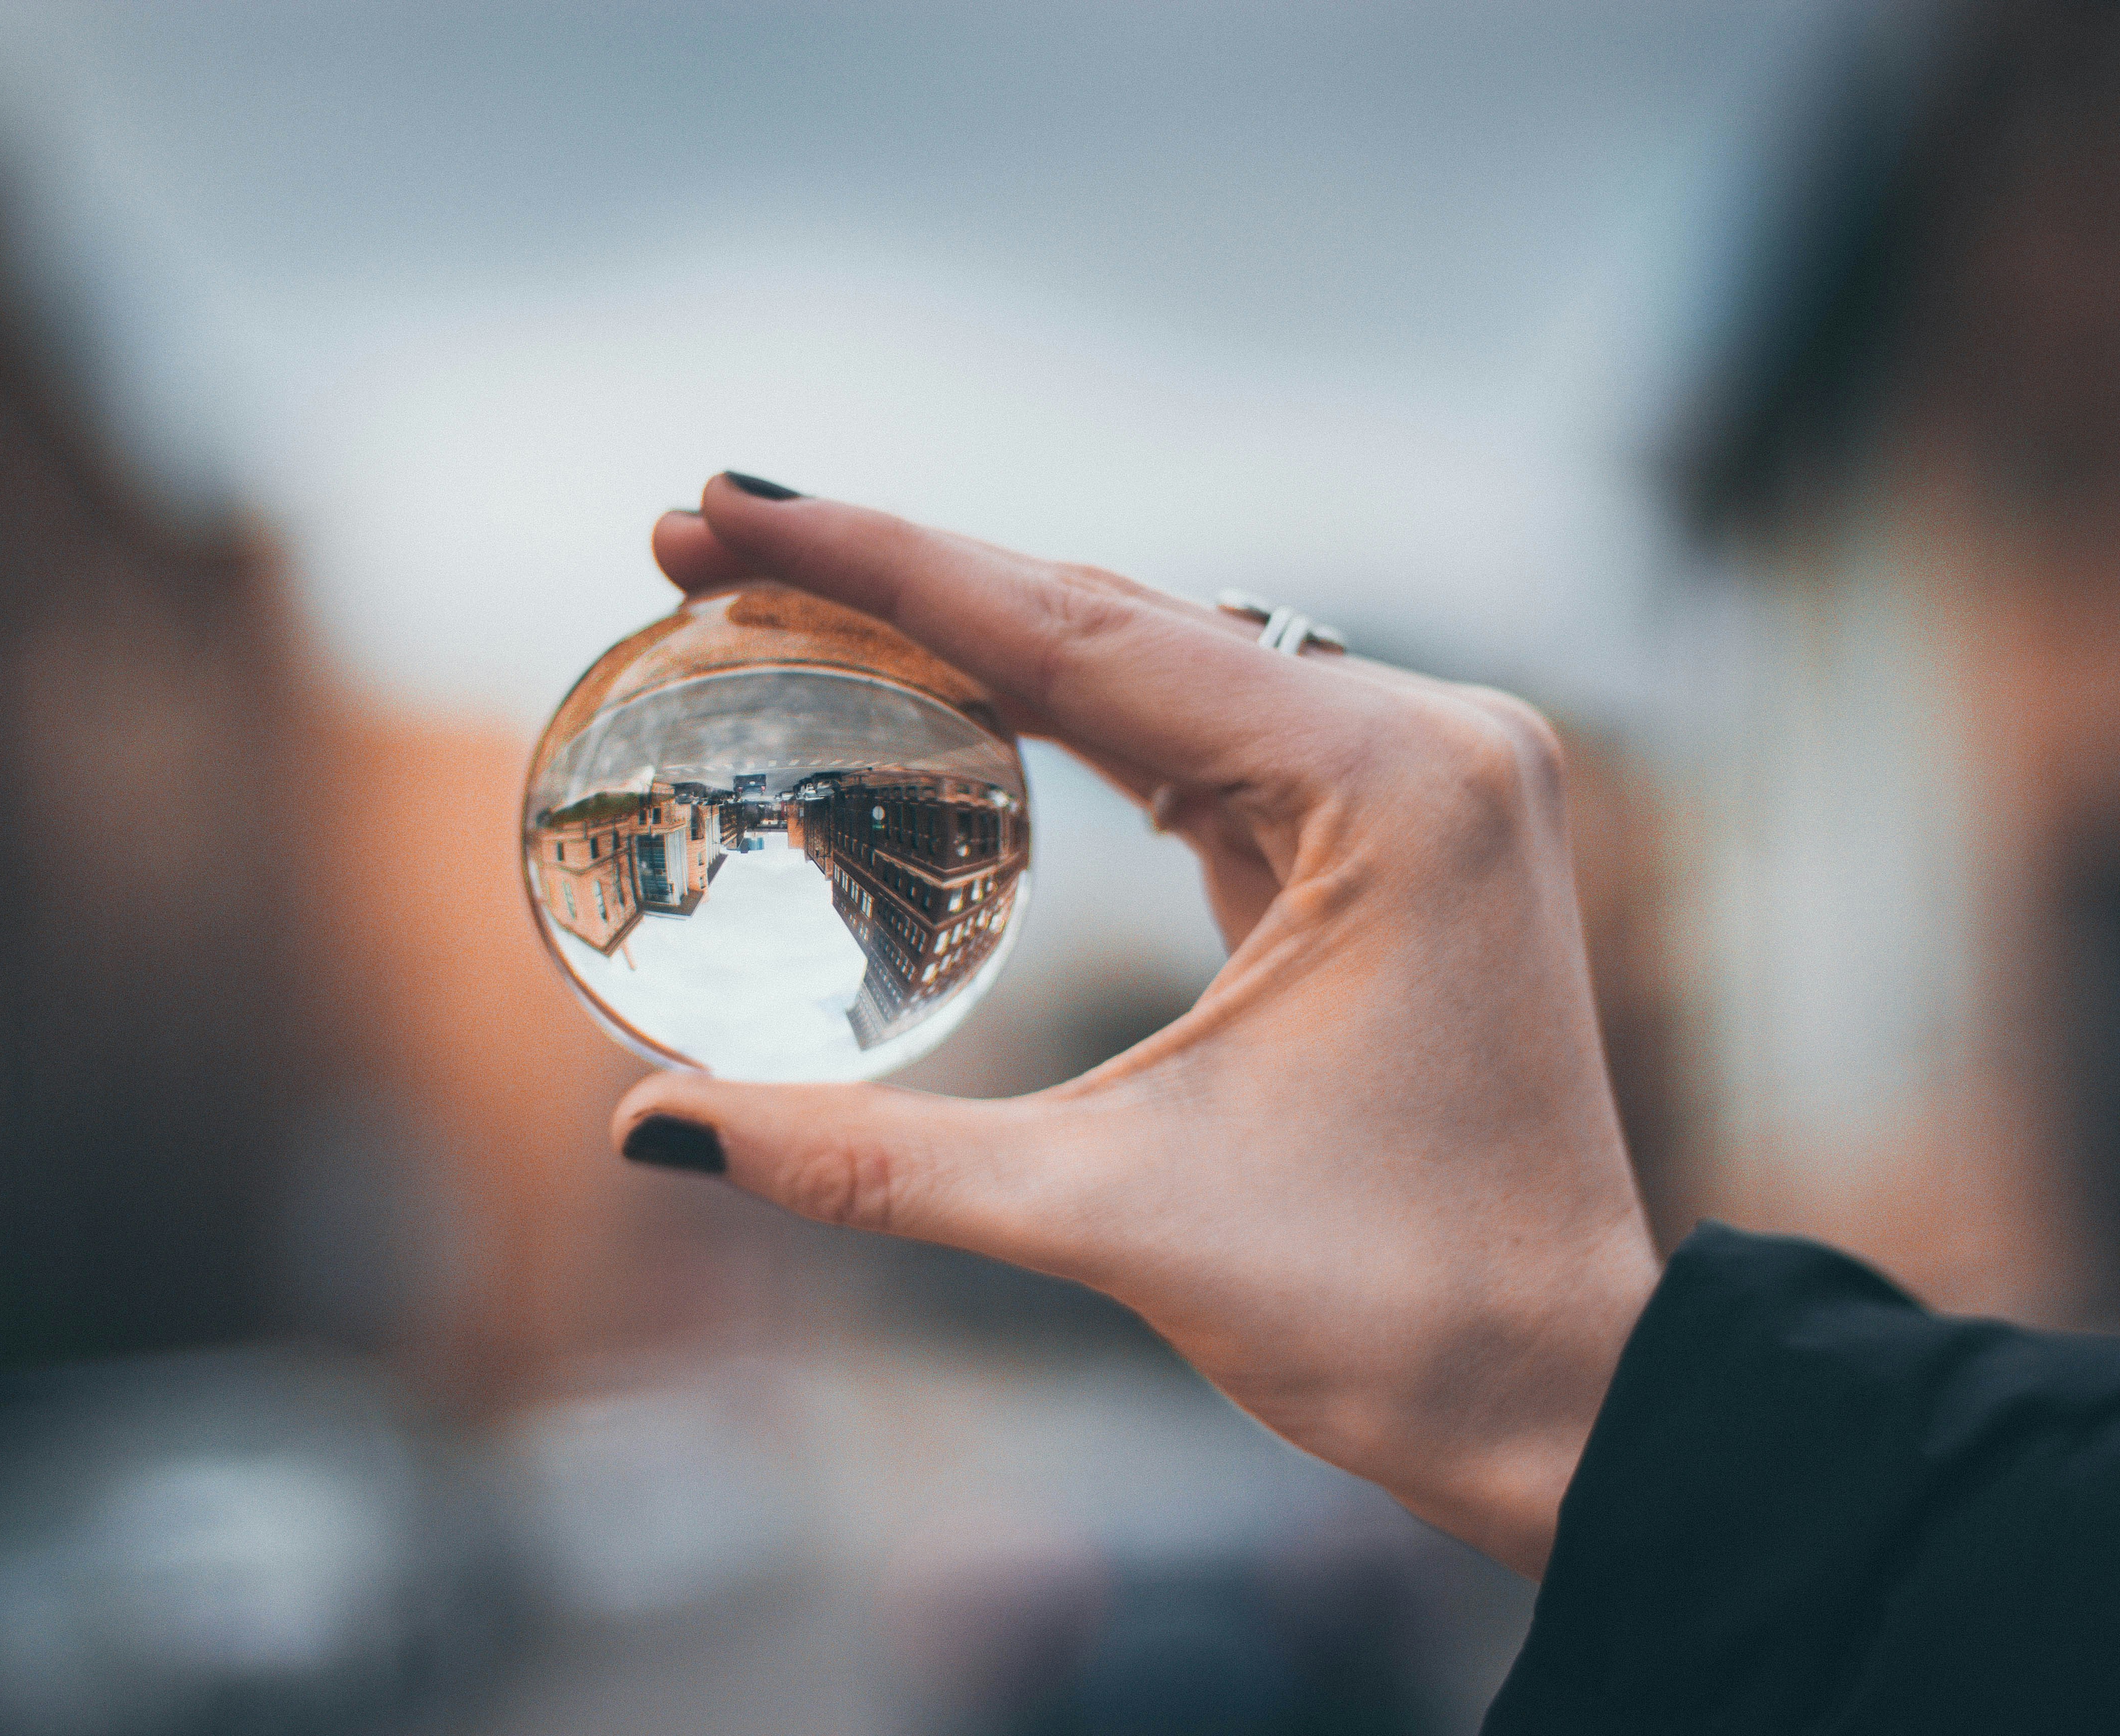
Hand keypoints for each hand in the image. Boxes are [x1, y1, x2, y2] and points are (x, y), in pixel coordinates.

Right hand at [617, 476, 1658, 1577]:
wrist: (1561, 1394)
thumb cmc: (1389, 1311)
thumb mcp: (1105, 1214)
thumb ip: (872, 1160)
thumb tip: (652, 1128)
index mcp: (1393, 784)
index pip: (1082, 636)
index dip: (883, 564)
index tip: (725, 506)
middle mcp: (1426, 743)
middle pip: (1113, 620)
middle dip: (906, 579)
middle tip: (713, 536)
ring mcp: (1420, 781)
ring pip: (1155, 664)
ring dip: (981, 634)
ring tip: (800, 595)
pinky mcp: (1394, 832)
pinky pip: (1200, 734)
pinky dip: (1069, 713)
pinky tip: (954, 685)